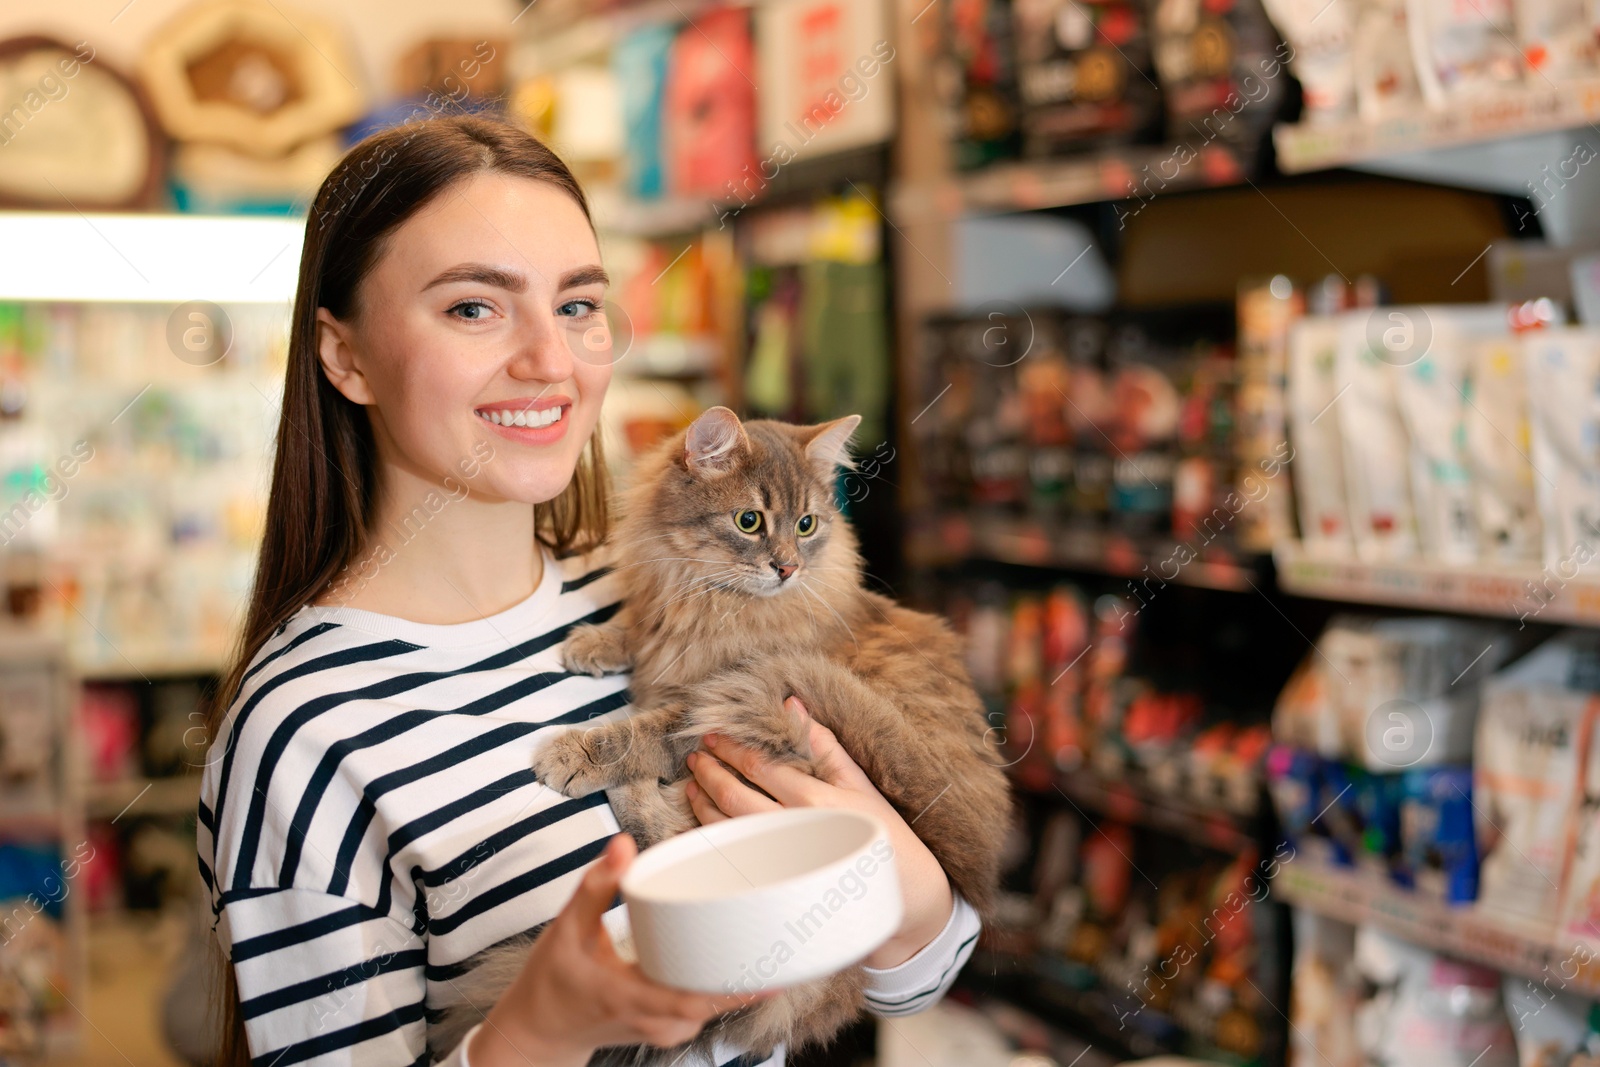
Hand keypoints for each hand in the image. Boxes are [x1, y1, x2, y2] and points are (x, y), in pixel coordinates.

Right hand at [467, 835, 767, 1066]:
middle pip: (717, 1003)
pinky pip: (705, 1012)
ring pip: (715, 1010)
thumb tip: (624, 844)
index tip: (770, 961)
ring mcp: (663, 1031)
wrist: (539, 1031)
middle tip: (783, 938)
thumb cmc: (551, 981)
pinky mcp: (667, 1030)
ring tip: (768, 944)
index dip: (736, 986)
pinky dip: (723, 989)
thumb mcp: (566, 930)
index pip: (694, 1000)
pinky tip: (737, 964)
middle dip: (752, 975)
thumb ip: (596, 886)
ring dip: (741, 982)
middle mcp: (654, 1022)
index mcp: (630, 997)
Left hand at [685, 697, 954, 969]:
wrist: (903, 896)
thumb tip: (790, 705)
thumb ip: (822, 744)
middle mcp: (792, 833)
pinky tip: (705, 823)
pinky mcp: (773, 886)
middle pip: (735, 797)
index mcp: (815, 802)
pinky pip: (733, 859)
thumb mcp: (859, 783)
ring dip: (704, 803)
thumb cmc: (882, 835)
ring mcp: (780, 864)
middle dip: (710, 772)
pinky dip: (713, 838)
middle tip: (696, 755)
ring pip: (727, 830)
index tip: (713, 735)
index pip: (759, 767)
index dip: (731, 749)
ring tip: (694, 783)